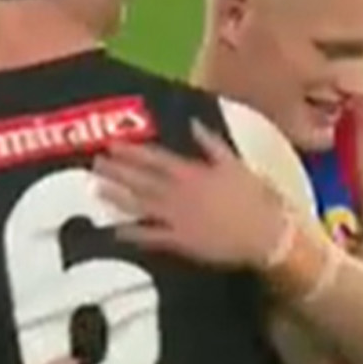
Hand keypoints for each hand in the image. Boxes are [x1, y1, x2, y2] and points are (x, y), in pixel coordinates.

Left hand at [92, 121, 288, 268]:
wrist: (269, 233)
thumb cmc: (256, 196)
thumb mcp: (235, 164)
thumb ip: (211, 143)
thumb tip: (193, 123)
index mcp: (193, 173)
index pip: (155, 159)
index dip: (131, 152)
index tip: (111, 145)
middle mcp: (179, 194)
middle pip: (141, 180)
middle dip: (116, 172)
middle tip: (93, 164)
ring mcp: (177, 218)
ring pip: (140, 205)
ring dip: (116, 197)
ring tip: (96, 189)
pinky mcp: (180, 241)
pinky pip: (151, 237)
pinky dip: (132, 234)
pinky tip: (114, 232)